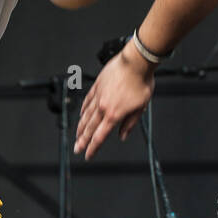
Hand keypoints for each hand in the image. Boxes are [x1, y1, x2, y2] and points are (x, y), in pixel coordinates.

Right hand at [75, 40, 155, 159]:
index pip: (100, 136)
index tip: (88, 155)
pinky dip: (83, 109)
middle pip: (89, 128)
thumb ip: (130, 123)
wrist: (135, 62)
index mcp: (114, 114)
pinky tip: (81, 114)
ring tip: (77, 135)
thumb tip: (123, 135)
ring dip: (80, 127)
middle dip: (82, 141)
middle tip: (77, 149)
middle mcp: (103, 106)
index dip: (93, 148)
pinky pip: (87, 101)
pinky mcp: (97, 85)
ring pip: (85, 115)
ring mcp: (98, 95)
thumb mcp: (140, 107)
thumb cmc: (141, 82)